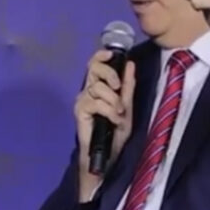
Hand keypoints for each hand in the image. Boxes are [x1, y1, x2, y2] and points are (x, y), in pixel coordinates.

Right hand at [74, 50, 135, 197]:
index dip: (101, 56)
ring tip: (118, 114)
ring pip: (98, 87)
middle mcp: (88, 91)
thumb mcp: (127, 107)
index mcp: (99, 87)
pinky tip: (113, 120)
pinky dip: (108, 110)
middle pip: (93, 68)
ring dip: (113, 100)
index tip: (111, 55)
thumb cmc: (116, 132)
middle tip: (118, 87)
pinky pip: (95, 102)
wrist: (108, 155)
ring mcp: (82, 101)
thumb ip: (128, 86)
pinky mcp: (79, 111)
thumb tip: (129, 63)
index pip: (95, 64)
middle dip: (110, 74)